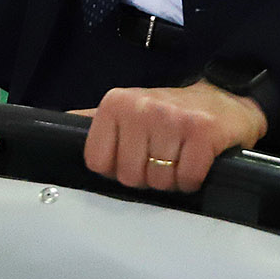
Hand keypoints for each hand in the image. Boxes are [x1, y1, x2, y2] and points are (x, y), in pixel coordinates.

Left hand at [75, 81, 267, 192]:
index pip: (98, 162)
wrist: (224, 98)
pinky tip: (196, 162)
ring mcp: (171, 118)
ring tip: (179, 158)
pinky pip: (187, 178)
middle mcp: (139, 107)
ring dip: (171, 180)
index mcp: (115, 103)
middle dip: (147, 177)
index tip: (133, 158)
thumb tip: (55, 129)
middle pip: (130, 176)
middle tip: (161, 158)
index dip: (117, 170)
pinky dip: (192, 180)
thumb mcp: (127, 109)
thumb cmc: (169, 112)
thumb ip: (94, 122)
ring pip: (159, 180)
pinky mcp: (202, 131)